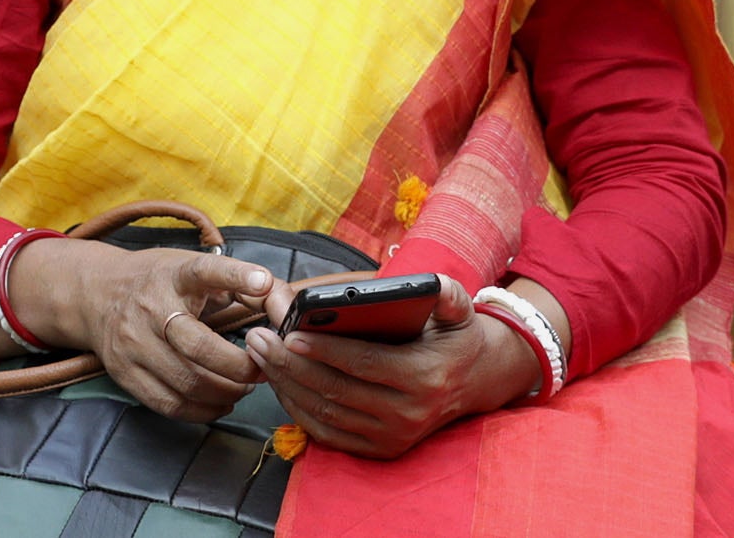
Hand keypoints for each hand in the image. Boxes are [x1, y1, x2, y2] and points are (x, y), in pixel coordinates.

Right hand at [60, 245, 268, 422]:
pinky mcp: (125, 373)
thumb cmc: (159, 282)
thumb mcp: (190, 266)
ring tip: (243, 387)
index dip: (235, 275)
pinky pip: (170, 404)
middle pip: (199, 346)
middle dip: (240, 366)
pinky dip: (203, 410)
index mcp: (174, 275)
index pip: (205, 270)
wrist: (96, 294)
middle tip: (261, 369)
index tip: (262, 282)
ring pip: (187, 382)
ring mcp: (134, 343)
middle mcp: (151, 307)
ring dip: (226, 392)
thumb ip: (234, 281)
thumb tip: (277, 300)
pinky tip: (220, 402)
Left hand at [241, 274, 531, 458]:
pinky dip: (298, 409)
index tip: (288, 333)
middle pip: (336, 390)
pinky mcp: (380, 450)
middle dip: (290, 364)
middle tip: (258, 338)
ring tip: (261, 354)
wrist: (475, 382)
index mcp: (423, 377)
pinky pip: (328, 433)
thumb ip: (446, 293)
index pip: (363, 364)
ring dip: (286, 384)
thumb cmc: (455, 337)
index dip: (323, 351)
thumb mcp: (458, 310)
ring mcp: (392, 437)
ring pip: (326, 413)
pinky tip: (279, 382)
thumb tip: (430, 284)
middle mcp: (407, 414)